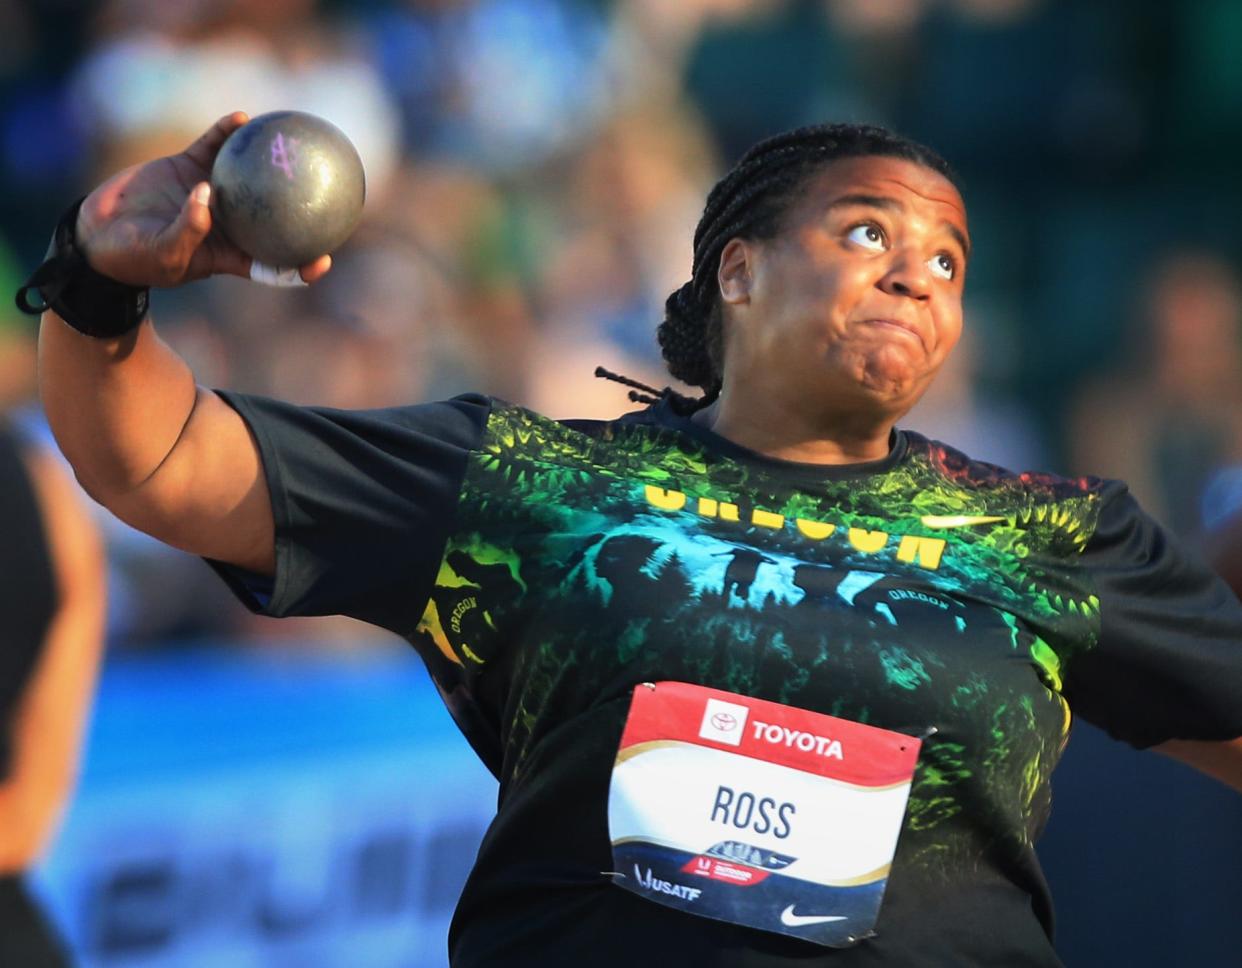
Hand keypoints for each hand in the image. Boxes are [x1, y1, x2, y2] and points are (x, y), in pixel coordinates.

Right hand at [74, 112, 332, 287]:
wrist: (98, 232)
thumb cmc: (134, 257)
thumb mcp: (164, 253)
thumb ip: (188, 231)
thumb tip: (207, 198)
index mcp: (229, 254)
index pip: (272, 265)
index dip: (299, 265)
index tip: (322, 261)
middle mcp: (229, 223)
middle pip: (273, 217)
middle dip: (301, 209)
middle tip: (328, 194)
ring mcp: (211, 193)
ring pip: (250, 176)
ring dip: (269, 162)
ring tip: (290, 143)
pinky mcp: (189, 167)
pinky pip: (214, 147)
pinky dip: (226, 133)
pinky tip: (241, 118)